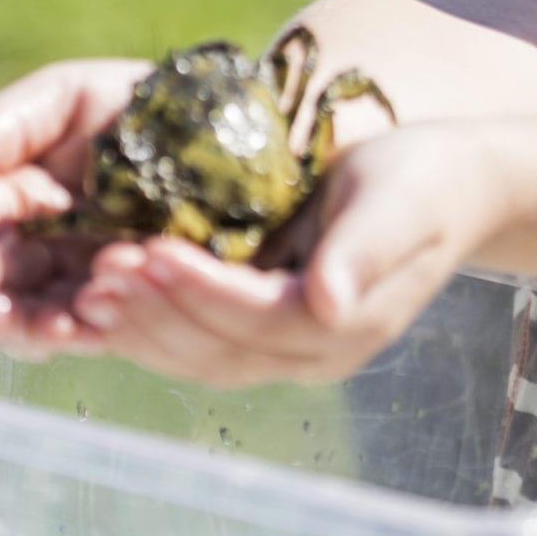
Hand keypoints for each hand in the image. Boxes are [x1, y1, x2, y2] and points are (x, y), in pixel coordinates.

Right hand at [0, 59, 150, 359]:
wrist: (230, 131)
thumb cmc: (141, 107)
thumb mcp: (73, 97)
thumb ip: (14, 121)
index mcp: (22, 196)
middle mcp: (46, 248)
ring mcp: (88, 282)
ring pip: (36, 315)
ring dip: (17, 319)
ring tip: (5, 312)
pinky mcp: (135, 309)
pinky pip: (100, 330)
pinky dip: (79, 332)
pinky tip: (70, 326)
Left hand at [60, 122, 506, 386]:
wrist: (447, 185)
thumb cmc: (422, 179)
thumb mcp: (398, 199)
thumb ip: (366, 248)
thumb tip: (328, 302)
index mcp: (348, 321)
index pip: (260, 319)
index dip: (200, 292)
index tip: (148, 252)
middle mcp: (316, 352)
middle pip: (220, 351)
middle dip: (155, 313)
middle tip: (98, 271)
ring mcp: (289, 350)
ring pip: (201, 357)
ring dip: (142, 326)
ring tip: (90, 286)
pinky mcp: (265, 331)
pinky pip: (198, 342)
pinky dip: (151, 323)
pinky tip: (109, 295)